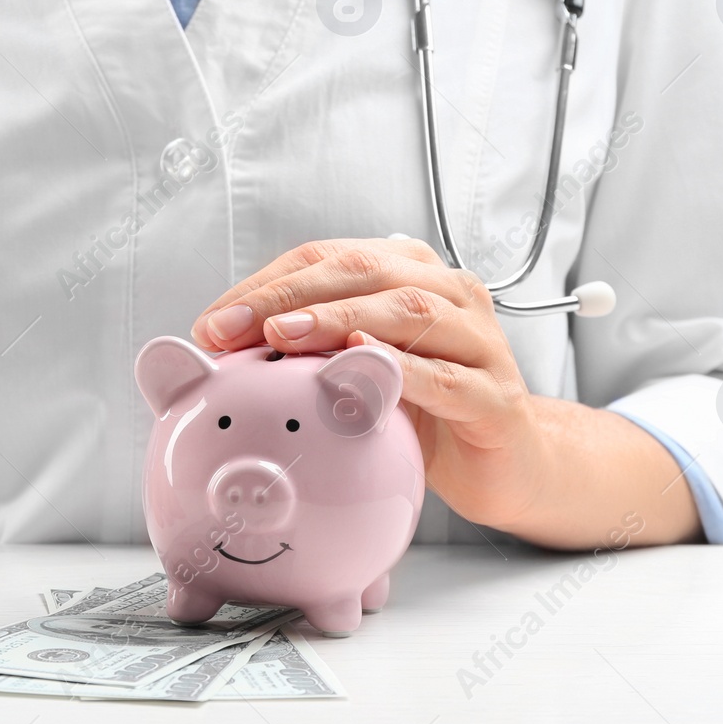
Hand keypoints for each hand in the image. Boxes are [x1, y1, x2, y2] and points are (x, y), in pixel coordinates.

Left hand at [190, 239, 700, 546]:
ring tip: (282, 335)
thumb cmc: (424, 411)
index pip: (327, 258)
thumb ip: (304, 350)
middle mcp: (449, 293)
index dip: (265, 283)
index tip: (213, 322)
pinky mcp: (496, 397)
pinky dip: (402, 370)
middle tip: (230, 328)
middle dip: (287, 296)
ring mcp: (479, 341)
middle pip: (361, 271)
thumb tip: (216, 348)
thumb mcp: (355, 373)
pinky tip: (362, 367)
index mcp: (410, 272)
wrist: (509, 465)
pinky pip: (447, 378)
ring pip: (407, 311)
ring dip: (337, 318)